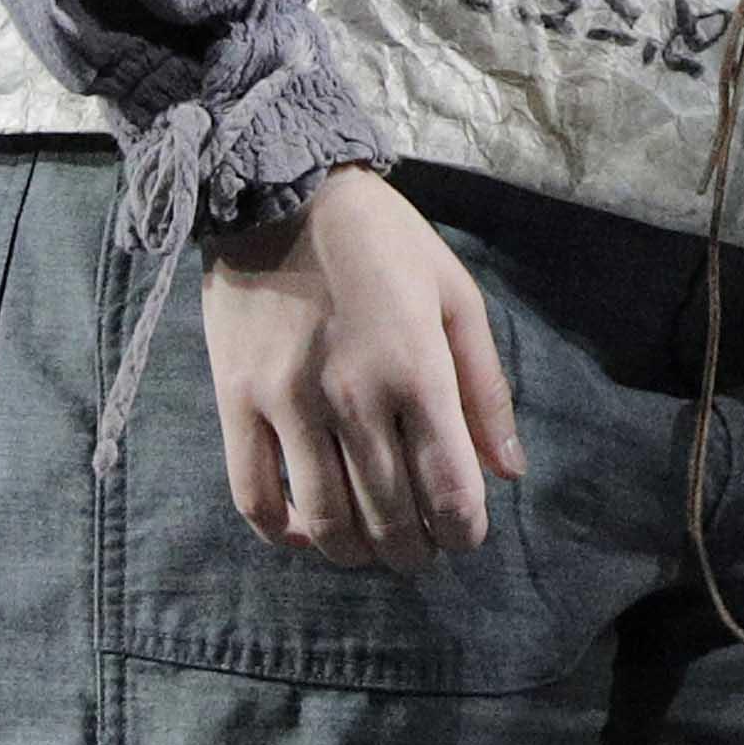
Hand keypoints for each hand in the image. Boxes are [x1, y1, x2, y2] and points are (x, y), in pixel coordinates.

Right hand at [203, 167, 524, 574]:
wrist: (281, 191)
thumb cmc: (384, 242)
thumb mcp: (455, 297)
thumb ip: (485, 389)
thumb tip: (509, 471)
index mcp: (416, 370)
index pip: (447, 486)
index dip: (462, 529)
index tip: (466, 537)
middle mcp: (351, 398)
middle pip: (387, 514)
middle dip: (414, 550)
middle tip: (422, 553)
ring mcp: (286, 404)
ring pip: (322, 518)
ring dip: (354, 553)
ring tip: (373, 552)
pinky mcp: (234, 402)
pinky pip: (251, 495)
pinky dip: (279, 531)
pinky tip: (304, 534)